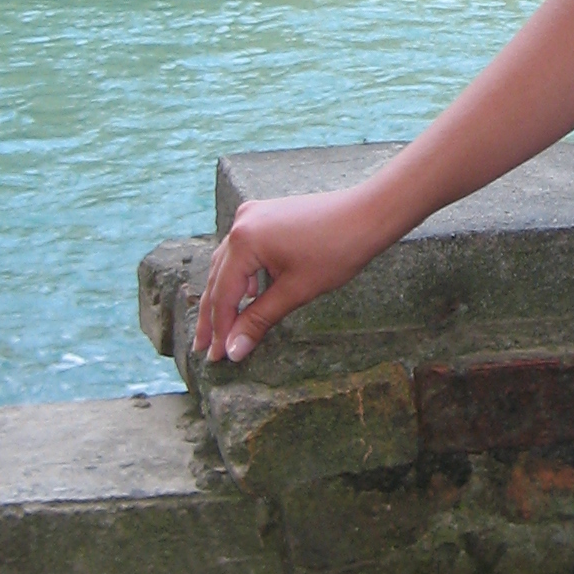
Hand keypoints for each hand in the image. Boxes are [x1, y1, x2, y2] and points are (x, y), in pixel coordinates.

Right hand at [192, 185, 391, 366]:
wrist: (367, 215)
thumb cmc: (336, 251)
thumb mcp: (295, 291)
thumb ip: (259, 319)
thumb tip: (234, 350)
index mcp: (243, 241)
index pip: (223, 294)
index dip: (220, 330)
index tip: (217, 357)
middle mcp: (241, 224)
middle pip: (219, 278)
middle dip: (214, 316)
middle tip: (205, 349)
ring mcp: (252, 216)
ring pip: (228, 264)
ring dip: (225, 296)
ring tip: (220, 328)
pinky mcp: (265, 216)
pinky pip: (243, 250)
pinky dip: (241, 275)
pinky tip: (248, 296)